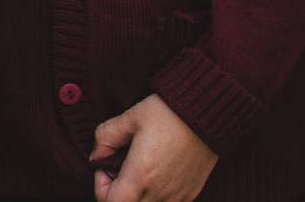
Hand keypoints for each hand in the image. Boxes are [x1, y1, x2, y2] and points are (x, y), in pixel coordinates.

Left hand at [89, 93, 217, 201]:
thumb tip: (96, 156)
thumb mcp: (131, 117)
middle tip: (118, 169)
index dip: (100, 189)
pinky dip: (153, 196)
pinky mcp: (190, 194)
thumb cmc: (168, 112)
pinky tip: (154, 173)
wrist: (208, 112)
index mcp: (142, 174)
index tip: (104, 167)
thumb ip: (106, 137)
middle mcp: (160, 191)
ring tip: (137, 170)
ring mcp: (178, 196)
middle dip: (116, 193)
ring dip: (136, 196)